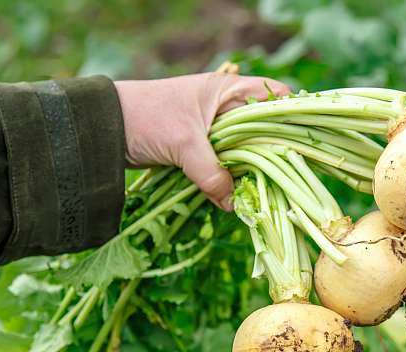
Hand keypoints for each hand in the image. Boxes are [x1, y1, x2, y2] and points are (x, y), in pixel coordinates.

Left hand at [114, 73, 290, 209]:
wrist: (102, 129)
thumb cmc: (146, 119)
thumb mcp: (184, 145)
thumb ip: (212, 175)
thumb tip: (235, 205)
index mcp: (229, 91)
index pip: (275, 97)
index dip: (291, 117)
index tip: (302, 144)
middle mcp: (227, 108)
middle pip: (265, 131)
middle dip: (273, 154)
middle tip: (286, 178)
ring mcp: (214, 131)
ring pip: (246, 152)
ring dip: (250, 172)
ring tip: (264, 191)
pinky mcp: (201, 151)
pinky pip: (226, 166)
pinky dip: (231, 180)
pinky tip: (239, 196)